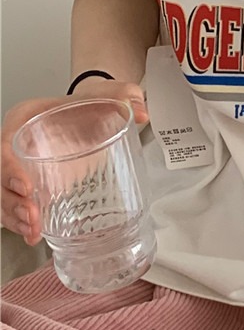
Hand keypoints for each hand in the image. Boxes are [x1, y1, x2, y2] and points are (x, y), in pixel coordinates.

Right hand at [1, 80, 148, 245]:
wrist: (95, 110)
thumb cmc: (92, 103)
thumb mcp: (108, 94)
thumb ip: (124, 96)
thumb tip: (143, 112)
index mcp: (26, 118)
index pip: (5, 145)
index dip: (9, 168)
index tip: (27, 187)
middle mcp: (17, 143)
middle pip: (1, 176)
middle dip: (12, 201)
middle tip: (33, 216)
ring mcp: (21, 166)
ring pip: (5, 195)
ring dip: (15, 217)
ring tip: (34, 231)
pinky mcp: (31, 184)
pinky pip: (17, 205)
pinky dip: (22, 222)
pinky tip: (34, 235)